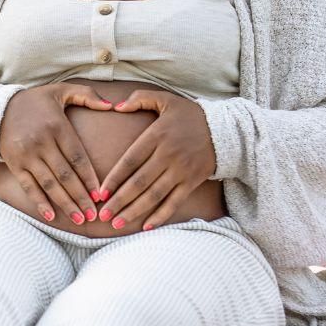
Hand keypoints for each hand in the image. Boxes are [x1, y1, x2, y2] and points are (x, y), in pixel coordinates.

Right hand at [0, 82, 125, 223]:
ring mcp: (27, 155)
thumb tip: (114, 105)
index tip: (101, 194)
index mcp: (57, 126)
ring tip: (79, 219)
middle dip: (81, 197)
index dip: (89, 178)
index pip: (78, 157)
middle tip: (94, 215)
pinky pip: (29, 186)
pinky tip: (51, 215)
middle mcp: (42, 142)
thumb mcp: (61, 90)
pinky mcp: (15, 164)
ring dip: (65, 204)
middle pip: (66, 175)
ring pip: (50, 184)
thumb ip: (88, 95)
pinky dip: (40, 202)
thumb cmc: (35, 101)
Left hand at [95, 90, 218, 230]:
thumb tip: (115, 107)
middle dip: (119, 201)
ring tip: (116, 224)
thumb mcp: (165, 99)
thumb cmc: (190, 115)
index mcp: (157, 135)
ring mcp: (181, 170)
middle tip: (102, 216)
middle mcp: (168, 155)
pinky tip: (146, 227)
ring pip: (154, 195)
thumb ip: (139, 98)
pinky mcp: (192, 182)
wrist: (226, 129)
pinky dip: (161, 215)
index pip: (130, 160)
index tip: (99, 193)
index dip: (114, 178)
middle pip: (139, 182)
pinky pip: (174, 202)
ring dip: (134, 211)